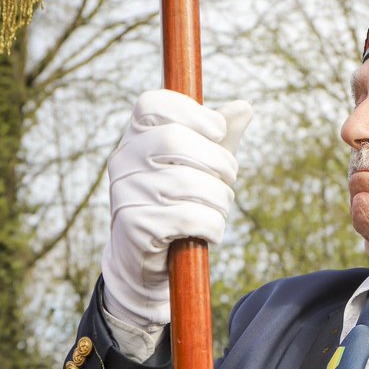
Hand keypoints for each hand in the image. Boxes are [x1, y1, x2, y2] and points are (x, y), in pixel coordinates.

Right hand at [102, 90, 251, 325]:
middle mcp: (124, 161)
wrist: (143, 264)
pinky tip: (210, 232)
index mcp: (135, 138)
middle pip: (175, 140)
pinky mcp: (136, 226)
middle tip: (229, 178)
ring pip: (189, 183)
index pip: (152, 104)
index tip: (218, 132)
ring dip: (220, 200)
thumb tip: (244, 107)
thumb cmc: (175, 206)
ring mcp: (125, 193)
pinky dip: (213, 226)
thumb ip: (219, 139)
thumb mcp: (199, 168)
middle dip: (218, 160)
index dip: (193, 112)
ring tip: (220, 209)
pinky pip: (190, 218)